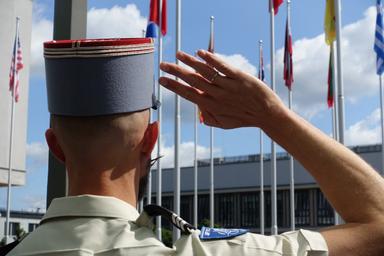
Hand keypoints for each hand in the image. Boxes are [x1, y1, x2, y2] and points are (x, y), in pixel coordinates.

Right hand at [158, 50, 285, 128]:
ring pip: (205, 72)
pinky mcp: (239, 77)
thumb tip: (198, 108)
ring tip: (178, 55)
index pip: (187, 94)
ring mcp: (227, 86)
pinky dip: (212, 60)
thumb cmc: (244, 119)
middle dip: (176, 72)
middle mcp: (216, 95)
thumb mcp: (223, 124)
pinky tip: (201, 53)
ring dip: (190, 62)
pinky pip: (223, 67)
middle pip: (192, 81)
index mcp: (210, 106)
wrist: (267, 114)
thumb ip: (207, 117)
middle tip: (162, 64)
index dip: (174, 86)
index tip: (161, 79)